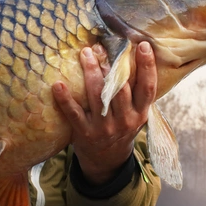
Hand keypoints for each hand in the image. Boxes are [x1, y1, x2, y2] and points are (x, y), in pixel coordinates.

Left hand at [52, 41, 156, 185]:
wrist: (107, 160)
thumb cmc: (122, 127)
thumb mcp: (136, 114)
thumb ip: (135, 91)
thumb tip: (128, 54)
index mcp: (141, 113)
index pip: (147, 87)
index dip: (147, 66)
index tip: (142, 45)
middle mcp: (125, 120)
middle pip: (120, 88)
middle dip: (111, 65)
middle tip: (102, 46)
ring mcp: (104, 127)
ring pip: (98, 96)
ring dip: (91, 72)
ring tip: (85, 53)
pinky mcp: (85, 133)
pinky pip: (74, 113)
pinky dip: (65, 99)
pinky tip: (58, 85)